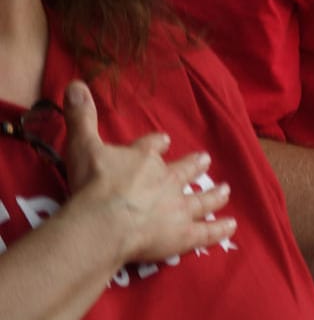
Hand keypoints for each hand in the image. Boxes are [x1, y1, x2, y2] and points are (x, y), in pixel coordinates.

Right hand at [62, 81, 235, 264]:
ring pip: (201, 199)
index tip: (164, 140)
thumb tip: (75, 84)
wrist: (106, 221)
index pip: (152, 146)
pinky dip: (219, 229)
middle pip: (184, 170)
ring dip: (214, 195)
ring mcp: (178, 208)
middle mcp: (166, 181)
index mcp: (145, 160)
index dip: (157, 143)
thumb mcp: (83, 145)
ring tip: (225, 190)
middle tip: (206, 159)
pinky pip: (206, 232)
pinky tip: (231, 226)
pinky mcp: (183, 235)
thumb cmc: (94, 184)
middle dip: (194, 164)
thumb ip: (81, 117)